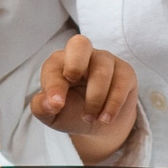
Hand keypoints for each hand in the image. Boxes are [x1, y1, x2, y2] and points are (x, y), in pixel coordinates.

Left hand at [29, 36, 138, 162]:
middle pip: (80, 44)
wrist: (100, 122)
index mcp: (59, 62)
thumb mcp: (51, 114)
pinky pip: (121, 83)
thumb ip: (42, 108)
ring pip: (102, 71)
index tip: (56, 104)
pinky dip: (112, 105)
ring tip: (89, 118)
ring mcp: (105, 61)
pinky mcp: (125, 72)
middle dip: (75, 62)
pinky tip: (105, 119)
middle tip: (72, 81)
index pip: (53, 67)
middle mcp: (82, 55)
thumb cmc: (71, 111)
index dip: (54, 85)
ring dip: (95, 100)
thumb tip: (50, 102)